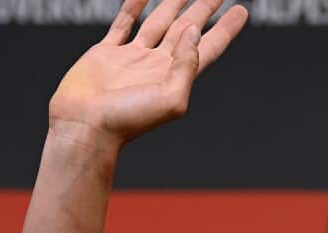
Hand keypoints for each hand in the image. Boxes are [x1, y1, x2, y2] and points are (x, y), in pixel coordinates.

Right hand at [47, 0, 246, 149]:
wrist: (86, 125)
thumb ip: (187, 65)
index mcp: (177, 77)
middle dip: (203, 9)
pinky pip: (123, 23)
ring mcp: (133, 57)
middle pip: (186, 29)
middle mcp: (158, 65)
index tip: (241, 10)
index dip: (225, 28)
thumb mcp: (171, 98)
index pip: (209, 47)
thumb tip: (194, 32)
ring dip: (173, 4)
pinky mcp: (107, 53)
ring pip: (158, 22)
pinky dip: (133, 7)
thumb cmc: (129, 120)